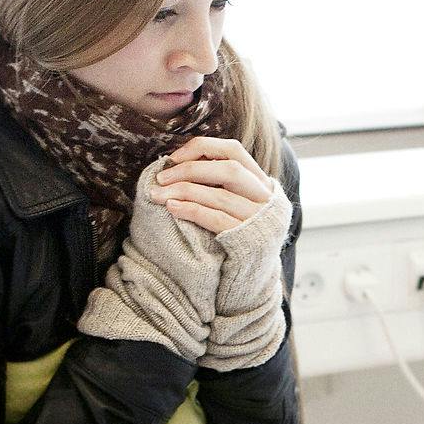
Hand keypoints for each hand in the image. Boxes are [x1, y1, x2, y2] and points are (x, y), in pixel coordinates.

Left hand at [149, 136, 279, 234]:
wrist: (254, 276)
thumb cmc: (237, 234)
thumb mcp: (239, 203)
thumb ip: (222, 183)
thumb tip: (179, 162)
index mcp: (262, 182)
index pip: (234, 151)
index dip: (203, 148)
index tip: (174, 157)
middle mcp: (265, 197)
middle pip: (229, 170)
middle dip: (190, 170)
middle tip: (161, 178)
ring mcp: (258, 219)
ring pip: (220, 196)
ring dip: (184, 191)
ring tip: (158, 194)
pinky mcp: (247, 240)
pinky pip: (216, 219)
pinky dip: (192, 210)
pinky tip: (172, 207)